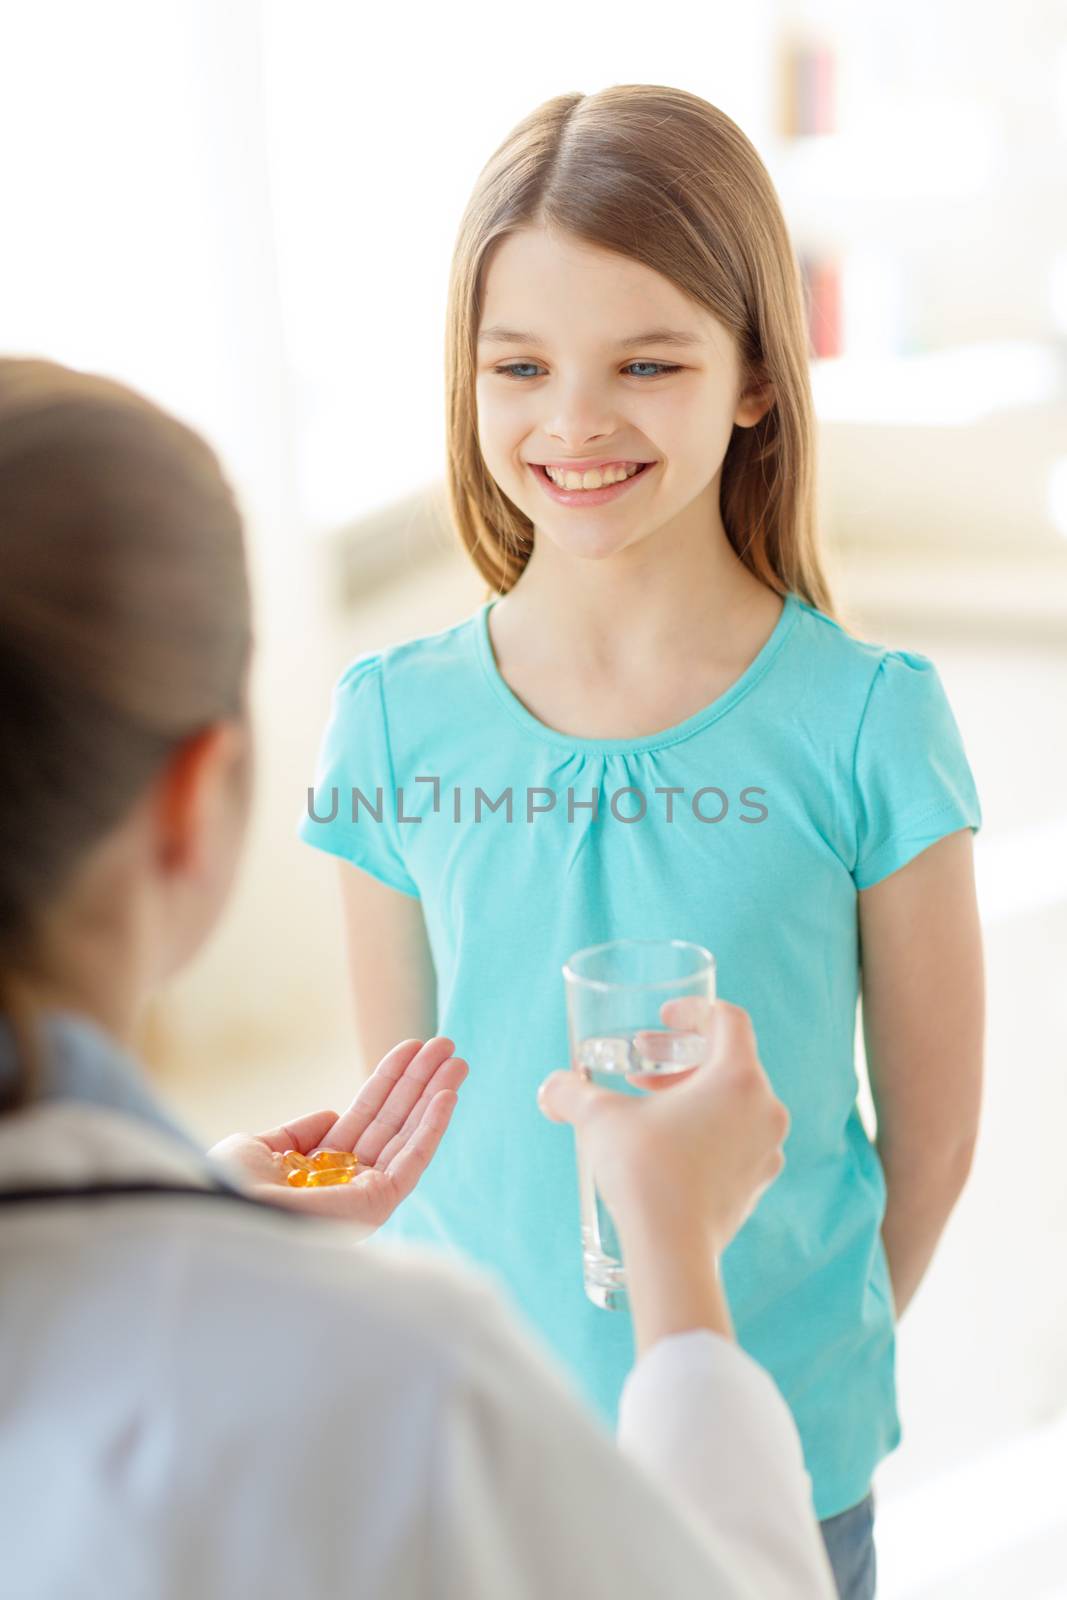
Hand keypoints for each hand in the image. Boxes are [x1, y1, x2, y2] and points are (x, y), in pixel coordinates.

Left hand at [208, 1036, 467, 1234]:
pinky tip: (447, 1093)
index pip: (364, 1119)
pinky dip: (433, 1126)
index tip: (410, 1049)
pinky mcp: (378, 1205)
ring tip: (457, 1057)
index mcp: (318, 1172)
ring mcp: (364, 1196)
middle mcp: (345, 1183)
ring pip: (408, 1136)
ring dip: (435, 1095)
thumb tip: (332, 1115)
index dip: (387, 1082)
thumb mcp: (257, 1148)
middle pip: (392, 1122)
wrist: (225, 1215)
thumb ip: (295, 1133)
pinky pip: (413, 1160)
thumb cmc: (227, 1188)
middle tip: (446, 1044)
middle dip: (420, 1082)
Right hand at [538, 999, 787, 1256]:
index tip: (663, 1021)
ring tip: (650, 1113)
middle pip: (729, 1062)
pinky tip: (670, 1150)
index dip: (694, 1013)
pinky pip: (738, 1140)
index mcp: (738, 1077)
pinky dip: (708, 1131)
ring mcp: (767, 1149)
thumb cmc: (642, 1172)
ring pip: (735, 1103)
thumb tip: (550, 1089)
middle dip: (680, 1062)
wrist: (671, 1249)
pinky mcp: (758, 1182)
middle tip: (642, 1073)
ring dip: (693, 1097)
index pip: (728, 1020)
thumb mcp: (600, 1120)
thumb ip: (572, 1093)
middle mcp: (765, 1108)